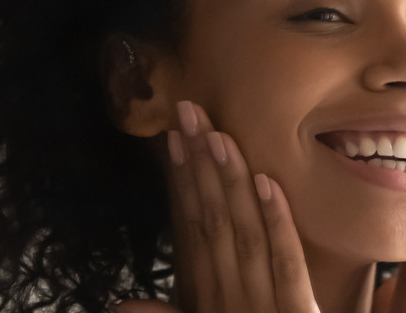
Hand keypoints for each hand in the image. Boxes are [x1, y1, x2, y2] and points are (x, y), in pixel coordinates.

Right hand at [111, 101, 319, 312]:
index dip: (183, 180)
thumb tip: (118, 302)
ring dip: (229, 182)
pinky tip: (269, 182)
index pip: (192, 228)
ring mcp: (262, 304)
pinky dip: (277, 223)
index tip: (174, 137)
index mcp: (209, 296)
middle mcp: (228, 296)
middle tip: (189, 112)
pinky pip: (287, 265)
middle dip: (200, 163)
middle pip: (212, 220)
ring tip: (218, 135)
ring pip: (243, 233)